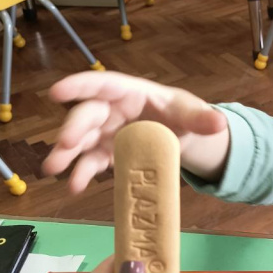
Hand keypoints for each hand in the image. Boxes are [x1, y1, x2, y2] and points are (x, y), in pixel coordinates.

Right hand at [43, 71, 229, 191]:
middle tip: (65, 143)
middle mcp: (113, 111)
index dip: (80, 86)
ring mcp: (107, 133)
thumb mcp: (191, 113)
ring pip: (82, 140)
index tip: (57, 91)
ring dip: (66, 153)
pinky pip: (92, 162)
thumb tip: (219, 123)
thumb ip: (201, 118)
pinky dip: (82, 174)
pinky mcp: (108, 154)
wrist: (183, 137)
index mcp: (131, 93)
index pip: (103, 85)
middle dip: (74, 127)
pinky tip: (74, 187)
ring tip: (53, 169)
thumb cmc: (181, 115)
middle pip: (88, 114)